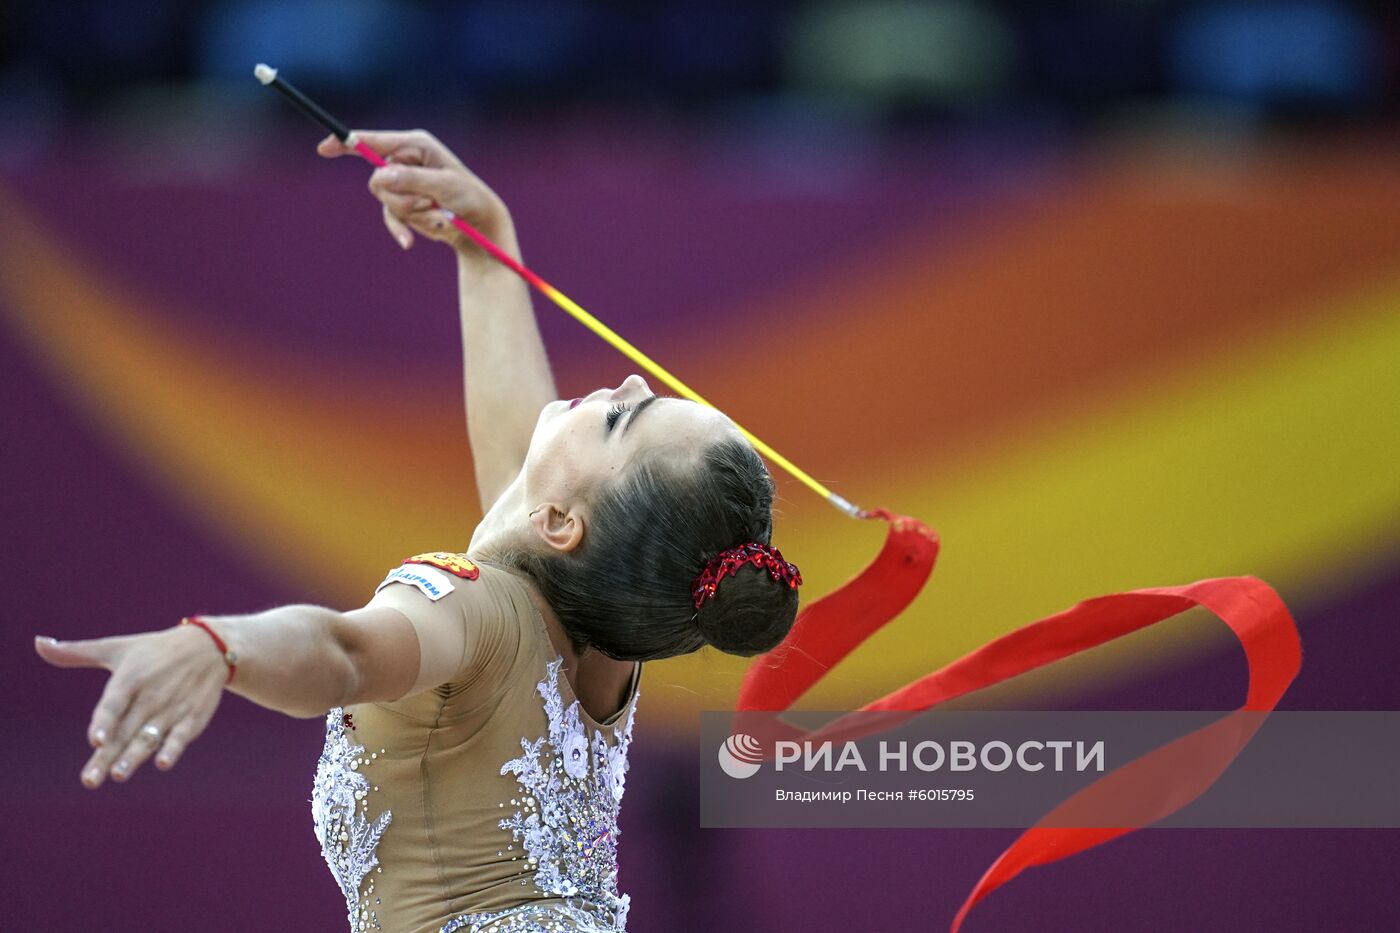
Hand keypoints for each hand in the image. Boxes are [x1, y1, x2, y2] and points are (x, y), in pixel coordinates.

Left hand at [34, 626, 227, 787]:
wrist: (210, 647)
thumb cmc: (154, 650)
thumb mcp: (117, 648)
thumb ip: (77, 652)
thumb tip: (39, 644)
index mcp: (130, 679)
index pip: (113, 704)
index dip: (104, 722)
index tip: (95, 741)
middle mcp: (151, 696)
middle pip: (125, 731)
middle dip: (107, 757)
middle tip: (90, 781)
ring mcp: (172, 709)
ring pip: (149, 738)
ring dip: (134, 757)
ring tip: (118, 774)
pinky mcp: (192, 718)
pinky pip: (181, 736)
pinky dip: (173, 748)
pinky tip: (163, 762)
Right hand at [317, 129, 514, 255]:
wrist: (479, 224)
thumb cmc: (468, 197)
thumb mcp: (444, 186)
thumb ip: (413, 180)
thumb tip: (381, 175)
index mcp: (415, 145)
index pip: (373, 141)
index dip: (348, 144)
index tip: (324, 149)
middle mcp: (405, 161)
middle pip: (377, 181)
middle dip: (402, 198)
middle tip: (430, 202)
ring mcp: (403, 183)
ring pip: (385, 201)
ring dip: (412, 214)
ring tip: (438, 214)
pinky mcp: (404, 204)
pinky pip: (390, 218)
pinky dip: (402, 229)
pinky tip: (409, 243)